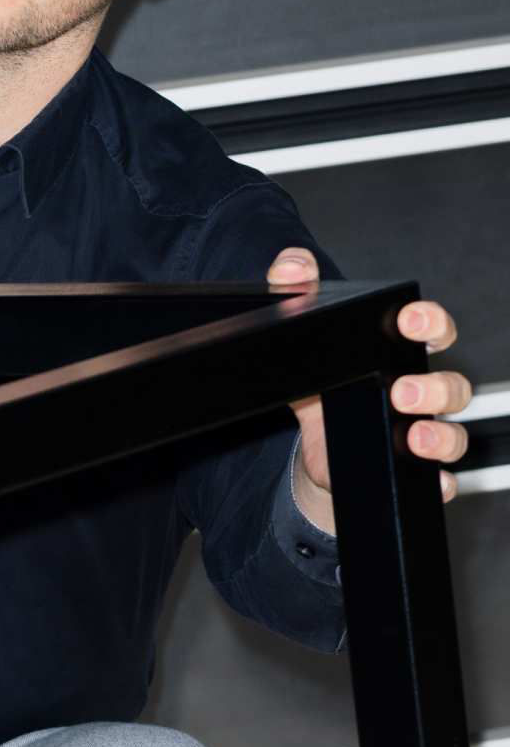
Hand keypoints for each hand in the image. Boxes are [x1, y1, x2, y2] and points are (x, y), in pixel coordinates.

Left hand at [268, 247, 470, 519]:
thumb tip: (294, 264)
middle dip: (436, 387)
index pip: (431, 330)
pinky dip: (440, 483)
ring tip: (414, 437)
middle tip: (403, 390)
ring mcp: (417, 433)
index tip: (410, 321)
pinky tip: (431, 482)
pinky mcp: (407, 469)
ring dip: (441, 437)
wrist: (311, 445)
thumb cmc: (323, 382)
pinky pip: (439, 481)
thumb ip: (294, 293)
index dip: (430, 322)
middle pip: (452, 386)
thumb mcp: (303, 337)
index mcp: (398, 352)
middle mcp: (418, 392)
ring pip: (453, 436)